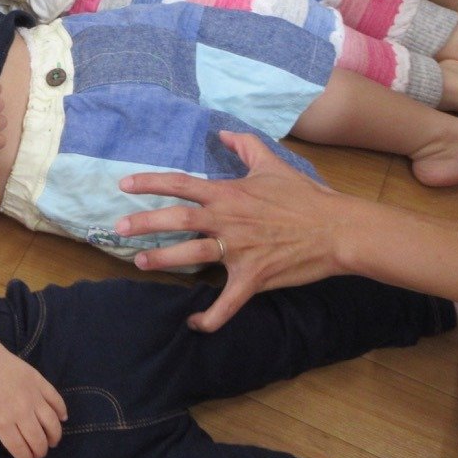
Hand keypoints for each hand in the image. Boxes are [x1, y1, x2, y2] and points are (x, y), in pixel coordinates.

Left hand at [0, 338, 65, 457]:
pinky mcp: (39, 380)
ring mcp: (33, 395)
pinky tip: (61, 418)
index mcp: (3, 422)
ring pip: (52, 422)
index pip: (21, 448)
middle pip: (39, 439)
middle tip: (39, 453)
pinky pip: (56, 399)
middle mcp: (21, 410)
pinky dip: (62, 411)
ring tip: (51, 441)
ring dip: (54, 436)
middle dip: (41, 451)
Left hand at [114, 131, 346, 331]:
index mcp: (228, 193)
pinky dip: (211, 316)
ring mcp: (239, 250)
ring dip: (164, 260)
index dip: (150, 183)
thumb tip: (223, 133)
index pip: (180, 184)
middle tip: (118, 229)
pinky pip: (227, 302)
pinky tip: (194, 323)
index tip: (124, 185)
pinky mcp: (253, 277)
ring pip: (192, 255)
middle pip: (178, 220)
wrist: (338, 229)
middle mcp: (227, 220)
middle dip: (145, 224)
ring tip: (140, 262)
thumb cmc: (305, 197)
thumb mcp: (272, 164)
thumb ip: (245, 145)